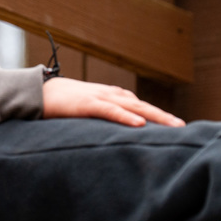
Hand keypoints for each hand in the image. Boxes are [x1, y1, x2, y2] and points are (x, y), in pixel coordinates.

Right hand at [42, 77, 184, 127]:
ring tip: (173, 125)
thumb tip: (117, 127)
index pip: (139, 104)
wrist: (37, 93)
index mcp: (109, 95)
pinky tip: (140, 124)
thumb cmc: (61, 103)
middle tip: (184, 127)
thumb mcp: (86, 109)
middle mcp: (109, 94)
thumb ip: (102, 114)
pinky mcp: (87, 104)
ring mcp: (99, 97)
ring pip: (133, 106)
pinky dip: (126, 116)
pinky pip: (110, 110)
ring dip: (154, 115)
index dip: (157, 114)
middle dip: (163, 116)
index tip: (175, 125)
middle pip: (142, 104)